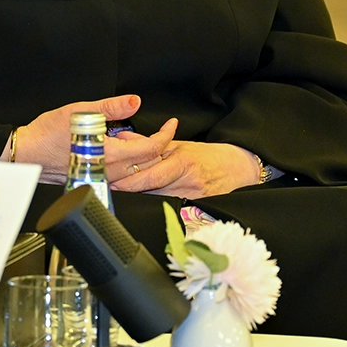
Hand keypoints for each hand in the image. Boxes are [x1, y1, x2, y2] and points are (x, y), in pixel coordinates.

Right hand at [7, 94, 171, 183]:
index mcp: (111, 153)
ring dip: (143, 156)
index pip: (150, 148)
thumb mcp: (80, 111)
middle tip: (159, 130)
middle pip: (147, 163)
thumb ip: (111, 107)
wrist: (27, 153)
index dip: (165, 135)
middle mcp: (110, 171)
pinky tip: (122, 151)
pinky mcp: (96, 179)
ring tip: (138, 138)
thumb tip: (134, 101)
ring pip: (136, 172)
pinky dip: (130, 164)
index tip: (171, 125)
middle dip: (158, 146)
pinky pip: (122, 176)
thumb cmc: (47, 133)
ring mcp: (103, 178)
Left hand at [110, 140, 261, 197]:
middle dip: (129, 190)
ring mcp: (191, 198)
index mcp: (183, 162)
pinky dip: (154, 205)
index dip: (130, 181)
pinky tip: (142, 204)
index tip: (112, 180)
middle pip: (151, 190)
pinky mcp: (195, 209)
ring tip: (119, 195)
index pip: (151, 175)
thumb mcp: (179, 145)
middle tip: (109, 188)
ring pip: (158, 200)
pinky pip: (169, 208)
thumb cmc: (207, 156)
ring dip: (138, 198)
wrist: (237, 170)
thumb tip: (125, 136)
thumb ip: (151, 143)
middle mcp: (187, 182)